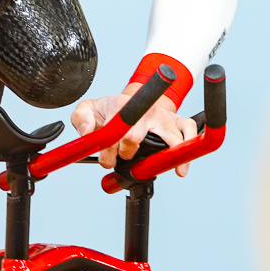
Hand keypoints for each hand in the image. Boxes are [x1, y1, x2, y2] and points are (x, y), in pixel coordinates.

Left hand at [70, 83, 196, 177]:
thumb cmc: (112, 109)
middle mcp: (144, 109)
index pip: (116, 130)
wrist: (134, 101)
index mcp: (121, 105)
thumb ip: (81, 118)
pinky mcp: (177, 120)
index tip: (107, 160)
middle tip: (123, 159)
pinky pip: (188, 130)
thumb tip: (87, 132)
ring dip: (161, 157)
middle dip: (127, 154)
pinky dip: (188, 148)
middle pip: (136, 135)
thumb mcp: (89, 109)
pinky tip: (181, 166)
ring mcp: (162, 115)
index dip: (110, 150)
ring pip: (168, 136)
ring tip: (161, 169)